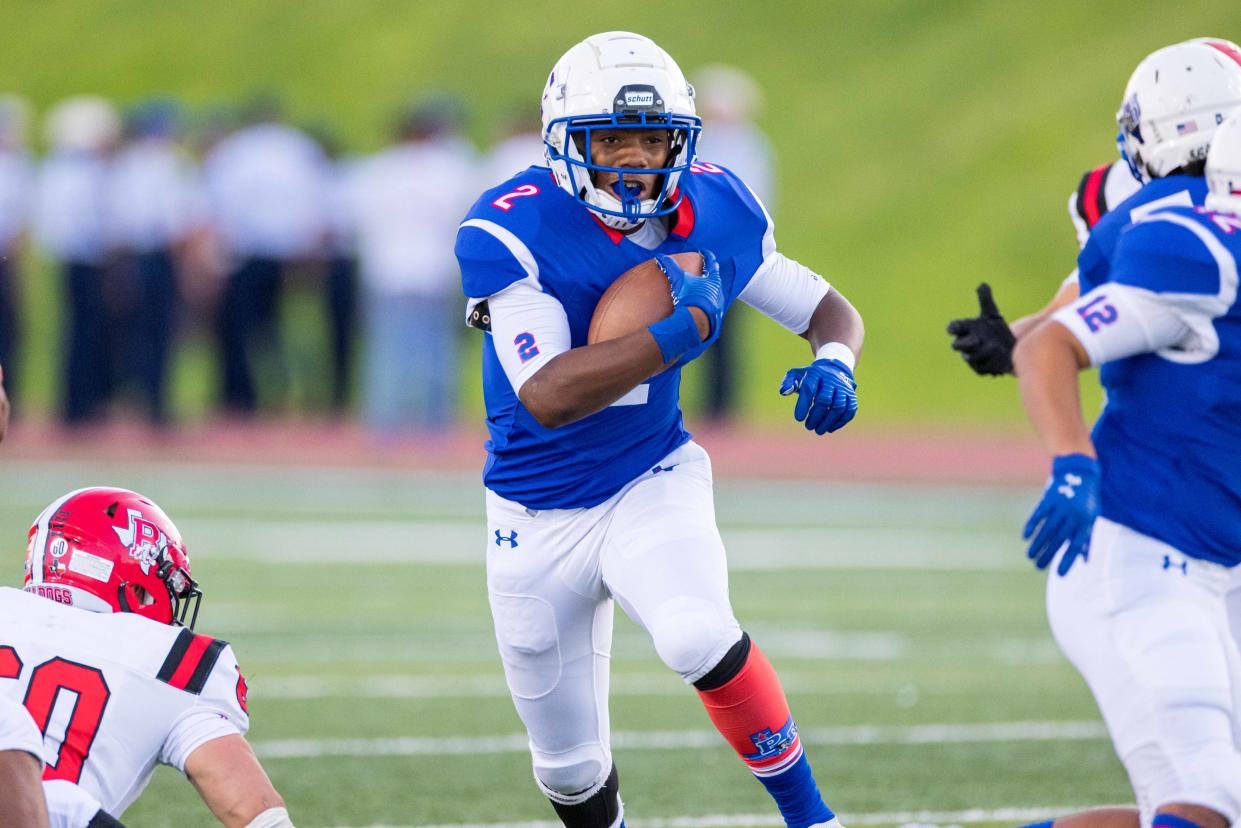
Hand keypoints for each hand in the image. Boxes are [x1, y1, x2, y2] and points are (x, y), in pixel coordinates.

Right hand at [657, 250, 723, 341]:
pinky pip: (713, 304)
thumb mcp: (678, 281)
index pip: (711, 261)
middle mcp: (718, 289)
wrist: (697, 321)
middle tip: (704, 268)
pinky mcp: (716, 314)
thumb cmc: (690, 299)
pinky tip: (702, 305)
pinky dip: (708, 301)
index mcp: (712, 278)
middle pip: (715, 276)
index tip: (703, 252)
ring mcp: (719, 302)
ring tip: (702, 287)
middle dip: (710, 272)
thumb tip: (660, 257)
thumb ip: (670, 267)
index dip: (706, 255)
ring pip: (715, 290)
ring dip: (709, 287)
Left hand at [779, 358, 857, 434]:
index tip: (799, 419)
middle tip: (808, 426)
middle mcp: (831, 380)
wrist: (834, 370)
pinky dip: (840, 422)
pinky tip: (829, 428)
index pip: (809, 388)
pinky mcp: (851, 397)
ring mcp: (843, 388)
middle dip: (816, 416)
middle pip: (824, 400)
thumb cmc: (811, 377)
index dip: (803, 404)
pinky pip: (849, 411)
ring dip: (828, 422)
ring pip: (839, 407)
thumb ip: (788, 382)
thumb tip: (783, 392)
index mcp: (815, 374)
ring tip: (818, 430)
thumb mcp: (797, 374)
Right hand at [946, 283, 1015, 375]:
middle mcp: (965, 344)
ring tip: (996, 346)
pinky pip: (981, 368)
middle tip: (977, 338)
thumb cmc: (995, 330)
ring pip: (970, 357)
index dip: (953, 328)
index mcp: (965, 330)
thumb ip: (986, 300)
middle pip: (956, 346)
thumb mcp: (992, 314)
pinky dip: (990, 362)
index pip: (954, 328)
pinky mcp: (981, 369)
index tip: (953, 328)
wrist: (1009, 348)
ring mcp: (972, 358)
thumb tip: (983, 284)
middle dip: (965, 343)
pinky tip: (1000, 356)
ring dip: (982, 352)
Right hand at [1023, 453, 1099, 575]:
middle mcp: (1073, 515)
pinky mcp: (1049, 498)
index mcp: (1086, 522)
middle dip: (1048, 554)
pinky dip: (1031, 525)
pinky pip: (1038, 514)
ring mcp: (1060, 506)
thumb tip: (1085, 561)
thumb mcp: (1091, 517)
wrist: (1079, 472)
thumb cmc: (1087, 499)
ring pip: (1047, 528)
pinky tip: (1025, 536)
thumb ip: (1086, 539)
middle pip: (1058, 539)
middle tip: (1037, 567)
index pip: (1076, 545)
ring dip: (1037, 543)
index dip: (1068, 560)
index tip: (1059, 575)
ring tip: (1029, 556)